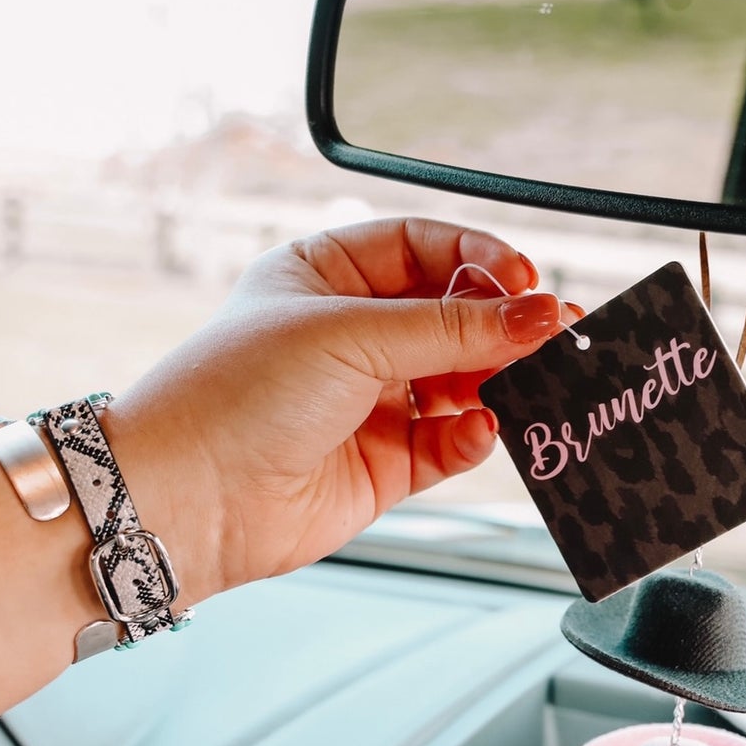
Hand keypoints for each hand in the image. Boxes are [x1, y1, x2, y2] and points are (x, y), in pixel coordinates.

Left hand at [105, 218, 573, 604]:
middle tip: (556, 334)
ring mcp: (370, 401)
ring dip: (498, 383)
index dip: (480, 261)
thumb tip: (538, 314)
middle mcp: (350, 334)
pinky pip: (450, 443)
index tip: (526, 283)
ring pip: (462, 382)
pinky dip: (471, 437)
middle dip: (504, 326)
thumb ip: (451, 328)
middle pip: (453, 316)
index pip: (425, 248)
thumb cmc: (235, 394)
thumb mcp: (350, 334)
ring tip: (532, 384)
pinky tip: (477, 430)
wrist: (189, 497)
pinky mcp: (385, 464)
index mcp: (326, 275)